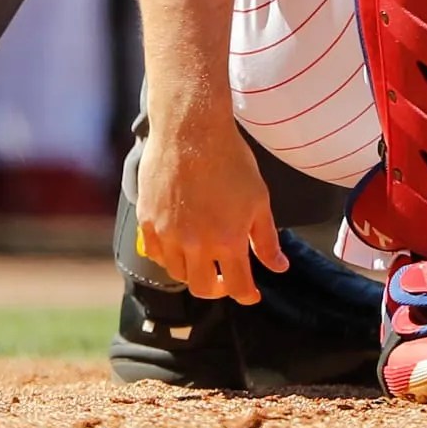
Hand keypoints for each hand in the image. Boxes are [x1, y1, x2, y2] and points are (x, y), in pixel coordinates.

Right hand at [136, 108, 287, 303]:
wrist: (191, 132)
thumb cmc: (231, 161)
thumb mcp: (260, 200)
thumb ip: (267, 239)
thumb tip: (279, 267)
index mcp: (227, 240)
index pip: (237, 286)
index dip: (246, 295)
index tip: (251, 294)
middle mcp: (194, 244)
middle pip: (203, 288)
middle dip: (218, 289)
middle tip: (227, 279)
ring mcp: (167, 234)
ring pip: (178, 273)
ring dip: (194, 273)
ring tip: (205, 259)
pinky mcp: (147, 222)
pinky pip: (156, 254)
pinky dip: (170, 258)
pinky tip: (181, 247)